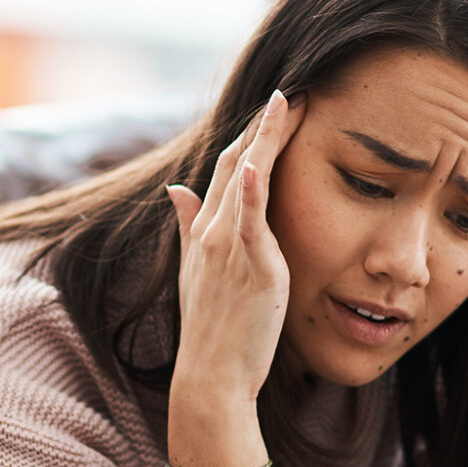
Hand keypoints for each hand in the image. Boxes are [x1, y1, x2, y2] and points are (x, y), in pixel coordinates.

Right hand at [164, 90, 305, 406]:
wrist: (210, 375)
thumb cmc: (211, 329)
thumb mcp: (196, 271)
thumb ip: (187, 225)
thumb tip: (174, 189)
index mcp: (204, 231)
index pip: (226, 168)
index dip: (250, 135)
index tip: (276, 107)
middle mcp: (212, 232)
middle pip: (235, 162)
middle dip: (263, 125)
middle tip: (292, 91)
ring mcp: (229, 248)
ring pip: (245, 179)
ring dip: (266, 138)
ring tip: (290, 103)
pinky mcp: (251, 268)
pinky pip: (248, 222)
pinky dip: (249, 191)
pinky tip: (256, 162)